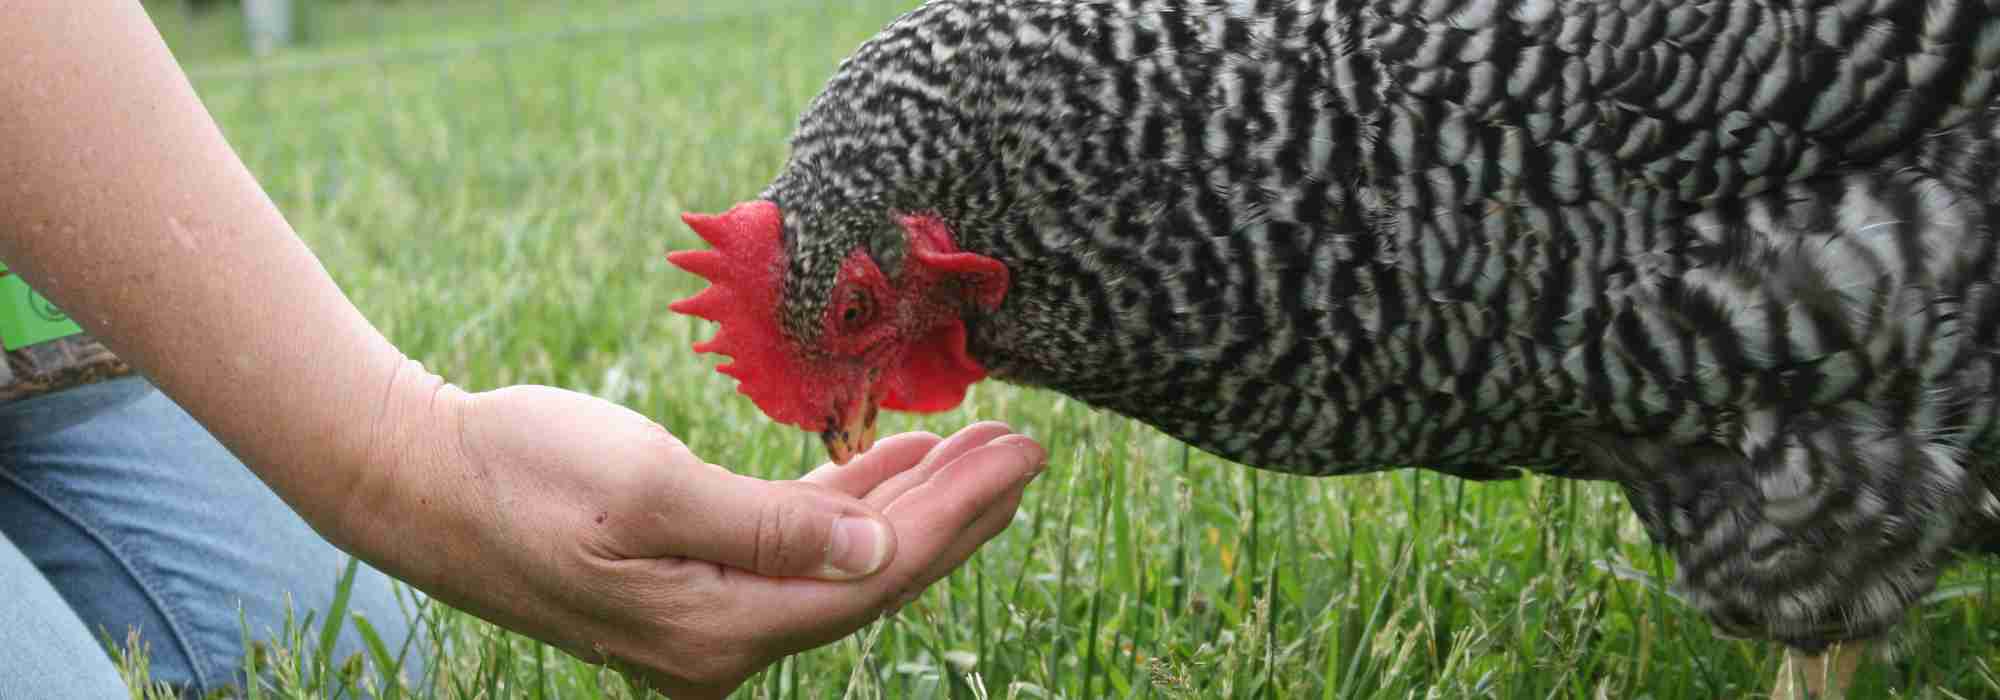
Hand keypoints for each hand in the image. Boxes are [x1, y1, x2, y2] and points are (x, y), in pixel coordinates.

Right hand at [354, 384, 1044, 699]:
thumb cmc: (519, 471)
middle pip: (873, 577)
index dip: (957, 515)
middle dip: (956, 512)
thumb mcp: (644, 488)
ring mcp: (707, 614)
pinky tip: (891, 462)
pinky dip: (847, 502)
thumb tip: (875, 552)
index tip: (1024, 456)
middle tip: (1029, 449)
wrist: (415, 478)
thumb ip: (767, 526)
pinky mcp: (690, 578)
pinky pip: (795, 545)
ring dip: (910, 502)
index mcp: (719, 628)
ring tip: (981, 448)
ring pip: (841, 559)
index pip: (875, 574)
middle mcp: (724, 641)